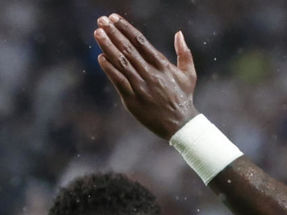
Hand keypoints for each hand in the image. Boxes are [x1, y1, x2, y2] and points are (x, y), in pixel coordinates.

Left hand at [95, 14, 197, 138]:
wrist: (180, 125)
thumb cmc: (184, 98)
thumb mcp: (189, 75)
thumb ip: (184, 53)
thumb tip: (179, 33)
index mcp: (162, 65)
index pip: (141, 41)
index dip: (126, 28)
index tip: (114, 18)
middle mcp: (150, 74)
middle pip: (128, 49)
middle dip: (113, 33)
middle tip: (101, 20)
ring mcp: (140, 86)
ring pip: (121, 62)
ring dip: (108, 46)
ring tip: (97, 33)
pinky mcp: (132, 100)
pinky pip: (118, 81)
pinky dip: (109, 68)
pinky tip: (101, 57)